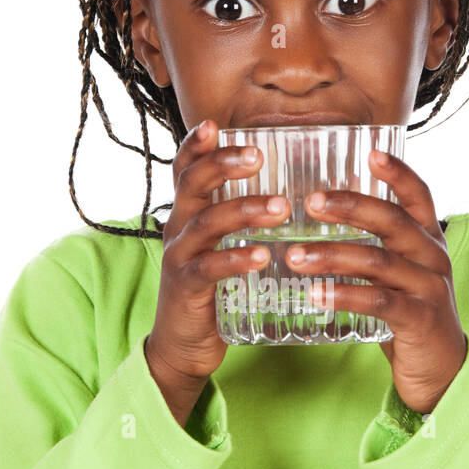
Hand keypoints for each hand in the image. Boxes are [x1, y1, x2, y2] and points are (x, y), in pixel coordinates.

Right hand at [145, 120, 291, 413]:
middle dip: (223, 164)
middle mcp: (178, 228)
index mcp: (187, 214)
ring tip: (281, 208)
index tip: (213, 124)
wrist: (183, 344)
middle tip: (258, 155)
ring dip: (244, 210)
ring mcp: (180, 257)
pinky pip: (210, 267)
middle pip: (193, 185)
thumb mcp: (221, 246)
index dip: (194, 146)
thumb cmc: (212, 290)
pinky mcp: (188, 287)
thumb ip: (241, 220)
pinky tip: (262, 256)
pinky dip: (236, 259)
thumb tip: (290, 193)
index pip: (185, 170)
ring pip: (207, 223)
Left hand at [284, 148, 466, 414]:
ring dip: (332, 255)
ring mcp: (429, 288)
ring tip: (294, 256)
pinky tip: (314, 295)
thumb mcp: (398, 273)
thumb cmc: (410, 313)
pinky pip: (378, 302)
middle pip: (392, 221)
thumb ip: (374, 247)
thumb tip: (323, 217)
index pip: (419, 196)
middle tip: (310, 201)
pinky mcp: (419, 319)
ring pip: (377, 261)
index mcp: (428, 240)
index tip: (371, 151)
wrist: (440, 369)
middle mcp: (433, 257)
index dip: (398, 172)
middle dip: (350, 207)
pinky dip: (343, 296)